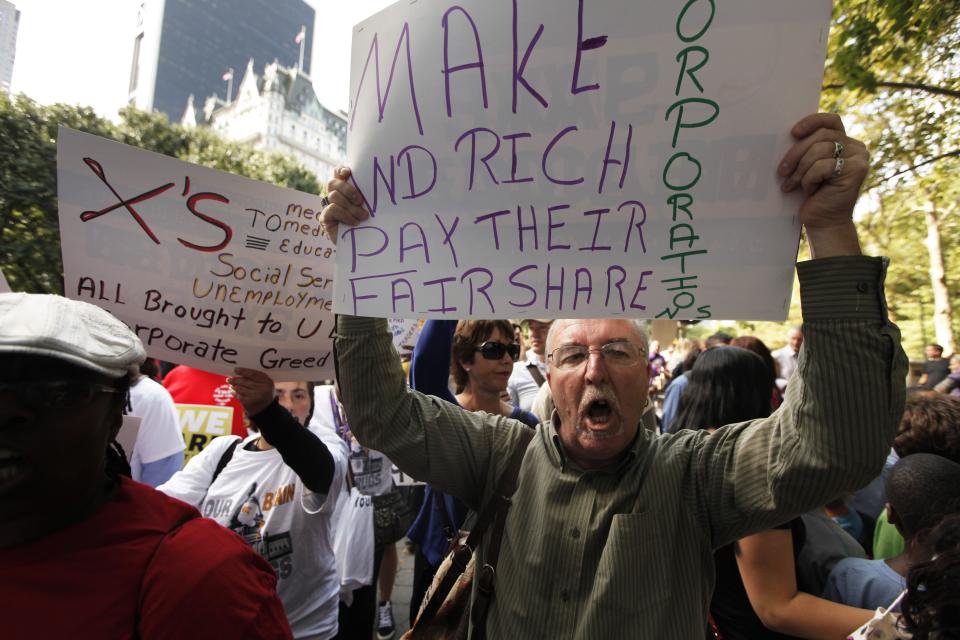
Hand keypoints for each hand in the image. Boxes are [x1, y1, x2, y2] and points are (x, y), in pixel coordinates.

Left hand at [228, 368, 276, 416]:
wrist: (266, 410)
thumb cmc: (264, 394)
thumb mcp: (265, 384)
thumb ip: (256, 377)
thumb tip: (240, 371)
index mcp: (268, 382)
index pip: (254, 374)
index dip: (244, 371)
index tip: (236, 370)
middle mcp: (262, 389)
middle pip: (245, 381)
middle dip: (236, 379)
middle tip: (229, 378)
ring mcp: (255, 396)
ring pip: (240, 388)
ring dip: (234, 386)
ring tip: (231, 384)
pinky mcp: (248, 402)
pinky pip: (239, 395)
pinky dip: (235, 393)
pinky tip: (233, 391)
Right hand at [320, 167, 369, 245]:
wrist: (362, 246)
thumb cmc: (368, 224)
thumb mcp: (369, 207)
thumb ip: (367, 196)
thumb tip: (379, 187)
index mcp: (344, 189)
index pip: (338, 173)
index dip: (341, 170)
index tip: (349, 172)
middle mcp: (334, 196)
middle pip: (333, 182)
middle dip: (348, 189)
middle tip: (360, 200)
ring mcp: (328, 206)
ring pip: (334, 196)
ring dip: (351, 207)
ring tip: (363, 216)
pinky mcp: (325, 218)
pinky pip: (333, 209)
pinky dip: (346, 215)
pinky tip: (354, 223)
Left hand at [779, 113, 866, 257]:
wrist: (823, 222)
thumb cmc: (812, 194)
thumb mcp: (807, 166)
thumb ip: (808, 148)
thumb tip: (790, 133)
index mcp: (845, 142)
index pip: (830, 120)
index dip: (812, 121)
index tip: (793, 132)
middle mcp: (856, 147)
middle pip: (820, 136)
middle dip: (796, 153)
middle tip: (782, 171)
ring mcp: (859, 158)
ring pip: (819, 150)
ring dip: (801, 170)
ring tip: (793, 185)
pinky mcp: (857, 170)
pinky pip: (822, 166)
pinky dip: (809, 179)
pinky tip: (810, 191)